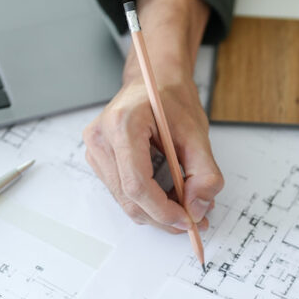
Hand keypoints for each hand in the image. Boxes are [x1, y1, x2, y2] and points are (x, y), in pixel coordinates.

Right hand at [83, 0, 223, 232]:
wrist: (153, 78)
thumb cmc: (171, 98)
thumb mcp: (197, 132)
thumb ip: (204, 172)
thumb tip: (198, 209)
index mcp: (122, 124)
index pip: (136, 184)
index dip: (163, 210)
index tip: (188, 220)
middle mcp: (100, 138)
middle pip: (129, 198)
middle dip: (163, 216)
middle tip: (195, 219)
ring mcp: (95, 149)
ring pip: (125, 200)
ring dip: (157, 212)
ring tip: (187, 205)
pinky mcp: (98, 158)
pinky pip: (122, 192)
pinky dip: (148, 202)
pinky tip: (169, 195)